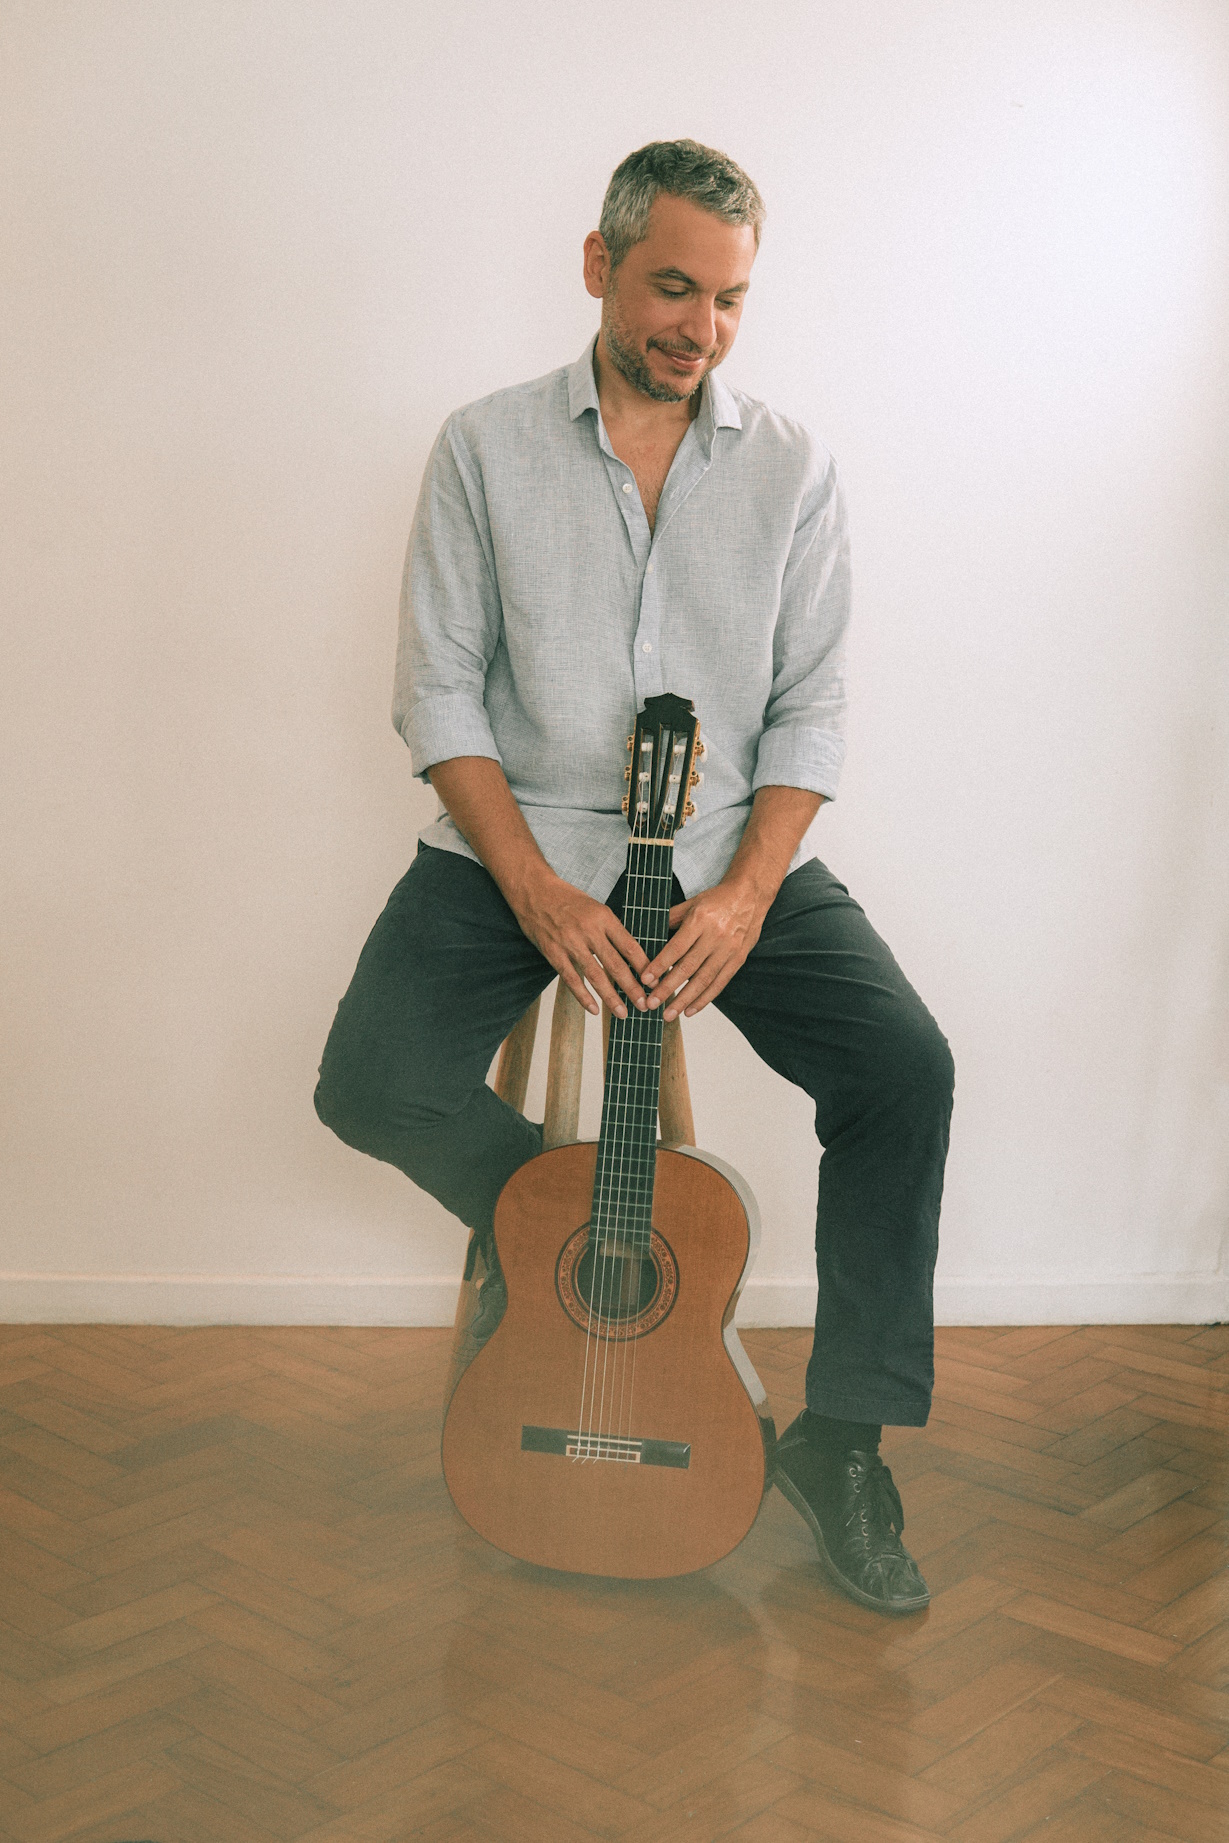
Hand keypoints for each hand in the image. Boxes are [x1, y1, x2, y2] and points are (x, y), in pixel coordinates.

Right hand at [511, 870, 649, 1018]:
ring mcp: (571, 943)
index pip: (630, 946)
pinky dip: (583, 996)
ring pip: (596, 975)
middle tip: (645, 1005)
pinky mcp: (554, 952)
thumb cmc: (567, 899)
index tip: (655, 982)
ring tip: (623, 1013)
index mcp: (604, 917)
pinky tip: (594, 1009)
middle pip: (616, 965)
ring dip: (611, 997)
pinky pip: (571, 979)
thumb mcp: (595, 907)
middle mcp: (589, 930)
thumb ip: (610, 929)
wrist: (534, 891)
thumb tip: (631, 954)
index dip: (644, 966)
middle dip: (633, 988)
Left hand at [642, 878, 766, 1019]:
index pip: (676, 948)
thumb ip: (670, 920)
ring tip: (668, 1014)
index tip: (646, 980)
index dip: (660, 965)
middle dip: (668, 989)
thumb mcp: (691, 903)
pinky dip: (704, 999)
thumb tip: (649, 936)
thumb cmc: (717, 900)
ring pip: (704, 980)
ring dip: (684, 1000)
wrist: (750, 896)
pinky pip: (719, 983)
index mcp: (700, 920)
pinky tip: (690, 1010)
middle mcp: (715, 936)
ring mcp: (729, 950)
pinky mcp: (738, 959)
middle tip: (651, 1004)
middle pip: (688, 968)